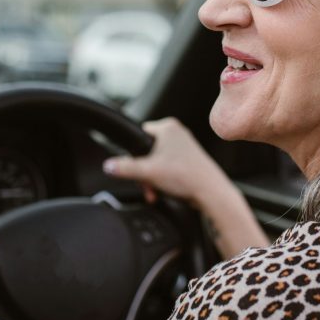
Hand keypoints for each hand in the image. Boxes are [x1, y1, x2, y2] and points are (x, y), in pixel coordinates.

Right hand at [102, 117, 225, 206]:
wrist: (211, 193)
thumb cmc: (186, 177)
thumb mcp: (147, 172)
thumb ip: (124, 168)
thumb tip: (109, 165)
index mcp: (167, 127)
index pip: (138, 135)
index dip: (133, 154)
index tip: (136, 168)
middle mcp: (177, 133)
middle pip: (147, 151)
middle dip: (144, 172)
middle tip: (147, 184)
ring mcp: (184, 146)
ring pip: (156, 161)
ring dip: (152, 178)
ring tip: (156, 190)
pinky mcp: (189, 159)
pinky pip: (168, 166)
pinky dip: (163, 179)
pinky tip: (164, 190)